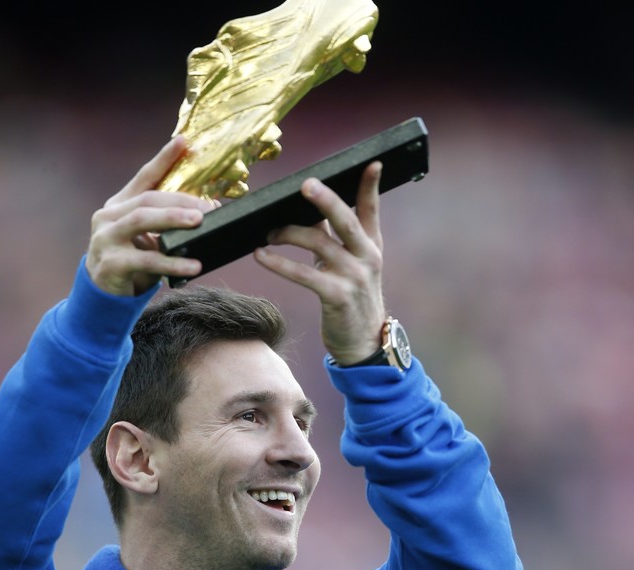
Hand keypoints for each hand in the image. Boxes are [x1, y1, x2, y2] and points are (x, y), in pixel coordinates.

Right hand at [86, 137, 217, 295]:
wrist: (104, 294)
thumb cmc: (132, 260)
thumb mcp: (147, 236)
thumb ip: (167, 220)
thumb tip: (210, 208)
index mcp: (119, 205)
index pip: (144, 177)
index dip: (164, 159)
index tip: (183, 142)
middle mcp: (108, 217)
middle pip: (147, 199)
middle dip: (180, 200)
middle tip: (208, 208)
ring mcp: (105, 239)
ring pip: (142, 221)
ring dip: (173, 219)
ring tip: (199, 223)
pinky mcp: (111, 264)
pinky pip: (147, 260)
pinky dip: (173, 263)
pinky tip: (193, 265)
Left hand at [254, 162, 385, 364]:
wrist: (363, 343)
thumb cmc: (351, 298)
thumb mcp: (349, 265)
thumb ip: (333, 238)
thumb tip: (306, 210)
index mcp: (371, 246)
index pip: (371, 210)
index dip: (371, 186)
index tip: (372, 162)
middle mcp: (366, 257)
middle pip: (345, 220)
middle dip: (325, 200)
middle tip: (306, 185)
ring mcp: (353, 277)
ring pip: (318, 244)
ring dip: (288, 233)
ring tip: (267, 232)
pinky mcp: (336, 297)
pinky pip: (303, 274)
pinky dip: (278, 263)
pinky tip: (261, 255)